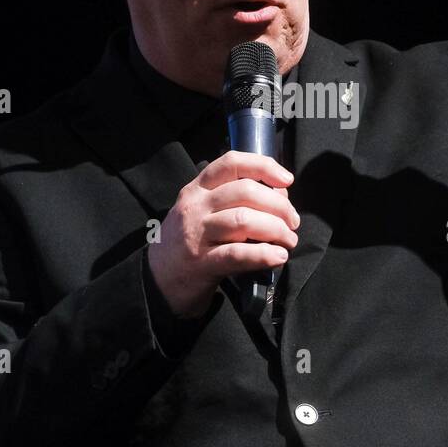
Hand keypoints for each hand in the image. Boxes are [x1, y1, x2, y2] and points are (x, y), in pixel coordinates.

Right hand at [148, 151, 300, 318]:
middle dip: (279, 206)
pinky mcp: (200, 264)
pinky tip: (278, 256)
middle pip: (245, 192)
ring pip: (244, 220)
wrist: (155, 283)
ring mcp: (195, 235)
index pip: (232, 163)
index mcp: (197, 190)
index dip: (263, 166)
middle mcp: (195, 207)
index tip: (287, 180)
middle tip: (292, 222)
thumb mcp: (202, 213)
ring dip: (276, 230)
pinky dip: (264, 254)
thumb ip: (233, 200)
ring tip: (288, 241)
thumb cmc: (189, 244)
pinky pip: (237, 254)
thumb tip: (279, 194)